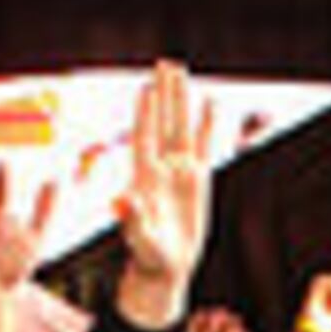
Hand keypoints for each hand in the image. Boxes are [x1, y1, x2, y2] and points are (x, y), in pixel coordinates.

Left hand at [113, 61, 213, 323]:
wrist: (164, 268)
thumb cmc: (147, 257)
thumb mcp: (139, 239)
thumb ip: (131, 219)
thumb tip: (120, 201)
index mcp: (145, 179)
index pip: (145, 137)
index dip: (146, 113)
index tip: (147, 87)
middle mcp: (161, 168)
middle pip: (164, 123)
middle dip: (165, 94)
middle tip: (165, 63)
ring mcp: (179, 171)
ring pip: (182, 127)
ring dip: (182, 101)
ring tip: (182, 71)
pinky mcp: (197, 179)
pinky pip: (203, 145)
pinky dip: (206, 124)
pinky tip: (210, 103)